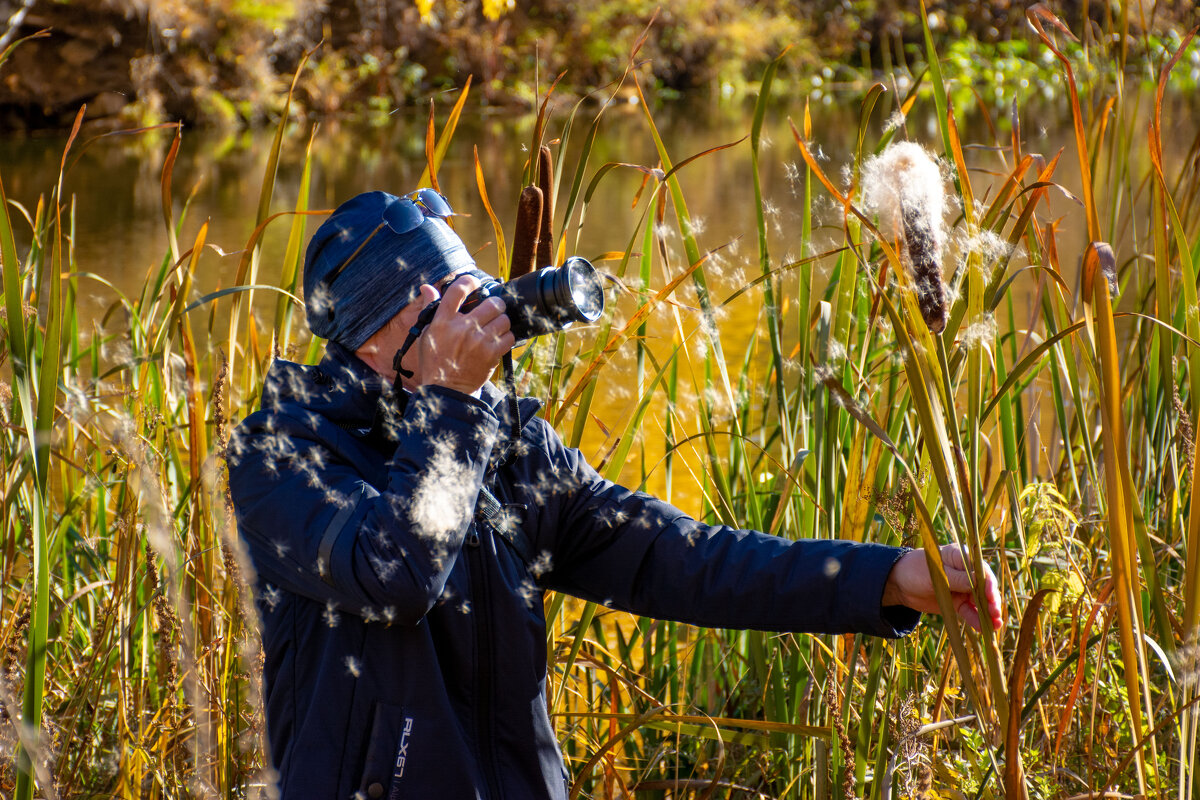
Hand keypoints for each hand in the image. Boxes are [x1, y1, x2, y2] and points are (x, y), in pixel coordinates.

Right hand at [401, 275, 514, 394]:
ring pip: (504, 319)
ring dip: (502, 322)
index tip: (474, 282)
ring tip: (495, 328)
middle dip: (495, 304)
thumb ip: (430, 308)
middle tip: (493, 309)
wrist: (445, 390)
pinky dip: (506, 338)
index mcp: (443, 321)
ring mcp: (479, 341)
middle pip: (492, 303)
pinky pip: (509, 337)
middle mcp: (463, 328)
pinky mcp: (491, 354)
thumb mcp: (426, 333)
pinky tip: (498, 341)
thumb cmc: (434, 361)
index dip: (469, 281)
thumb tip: (427, 287)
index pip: (458, 290)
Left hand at [882, 544, 1003, 631]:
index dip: (988, 583)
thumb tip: (980, 582)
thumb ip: (958, 579)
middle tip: (995, 614)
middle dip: (992, 601)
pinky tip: (984, 629)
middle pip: (984, 587)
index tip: (990, 596)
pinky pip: (970, 611)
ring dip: (988, 613)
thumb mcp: (937, 574)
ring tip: (995, 626)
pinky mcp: (958, 602)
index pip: (980, 569)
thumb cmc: (916, 570)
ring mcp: (963, 588)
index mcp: (961, 557)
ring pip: (980, 601)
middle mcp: (966, 572)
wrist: (899, 583)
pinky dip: (977, 620)